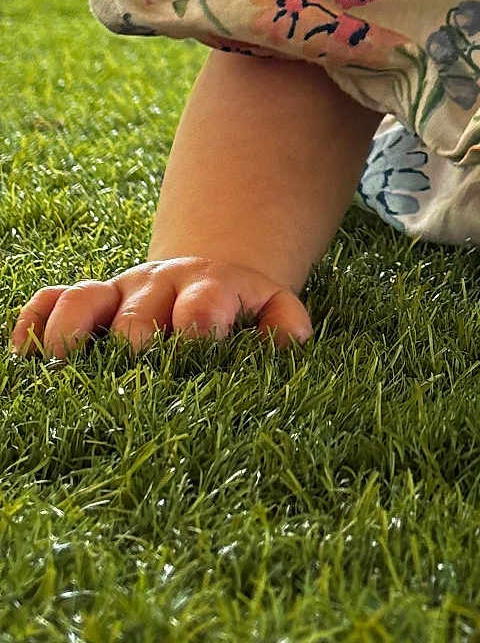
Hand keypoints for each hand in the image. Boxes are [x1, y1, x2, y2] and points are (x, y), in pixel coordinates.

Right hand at [9, 257, 312, 360]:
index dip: (197, 324)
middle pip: (140, 310)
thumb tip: (290, 342)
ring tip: (60, 362)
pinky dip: (35, 320)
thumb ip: (285, 322)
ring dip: (72, 329)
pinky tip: (24, 353)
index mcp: (210, 291)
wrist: (212, 274)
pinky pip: (52, 300)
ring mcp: (121, 293)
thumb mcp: (273, 307)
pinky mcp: (91, 300)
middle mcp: (160, 288)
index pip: (202, 304)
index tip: (193, 350)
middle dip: (135, 338)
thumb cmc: (241, 308)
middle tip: (131, 369)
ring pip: (86, 298)